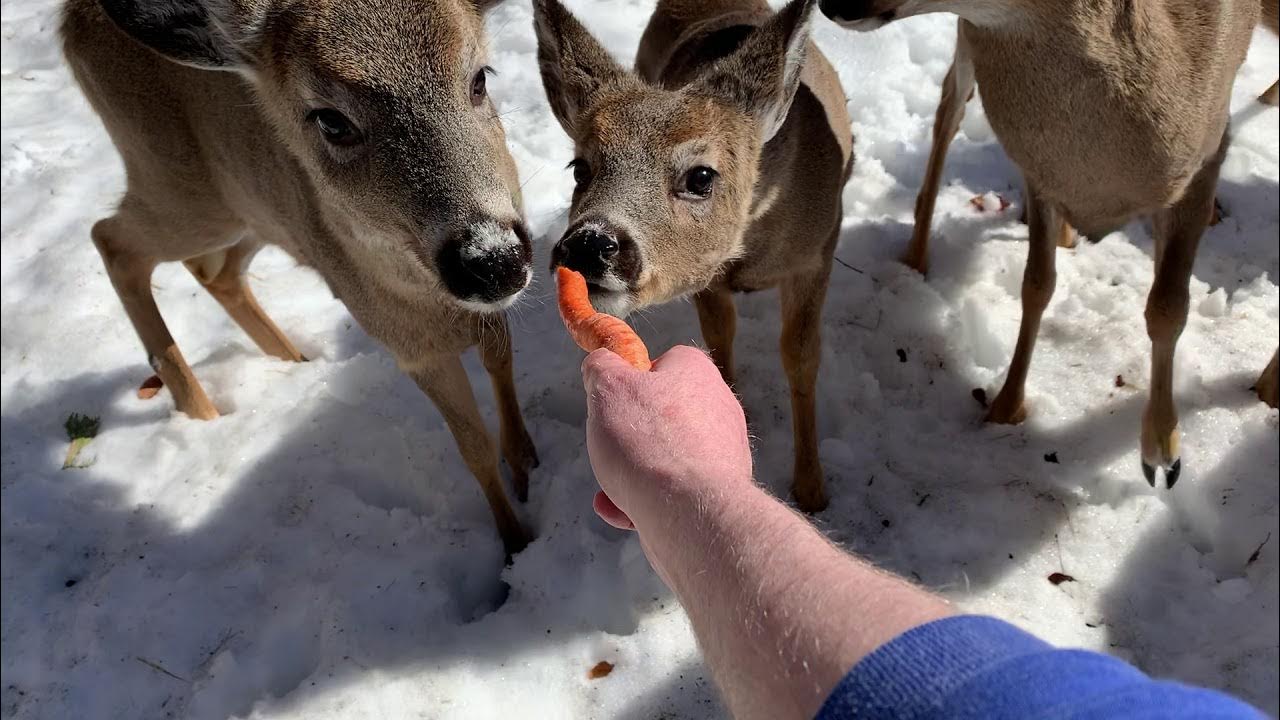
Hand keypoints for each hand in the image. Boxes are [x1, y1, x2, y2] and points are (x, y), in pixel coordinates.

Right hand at [581, 345, 752, 531]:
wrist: (689, 511)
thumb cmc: (647, 442)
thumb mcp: (607, 387)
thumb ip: (601, 368)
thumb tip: (601, 364)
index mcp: (697, 373)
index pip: (663, 362)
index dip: (632, 378)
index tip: (611, 399)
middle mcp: (717, 409)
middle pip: (660, 415)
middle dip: (627, 434)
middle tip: (609, 444)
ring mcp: (721, 453)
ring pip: (663, 458)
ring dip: (631, 472)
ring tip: (612, 485)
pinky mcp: (717, 492)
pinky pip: (673, 491)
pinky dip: (644, 500)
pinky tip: (621, 510)